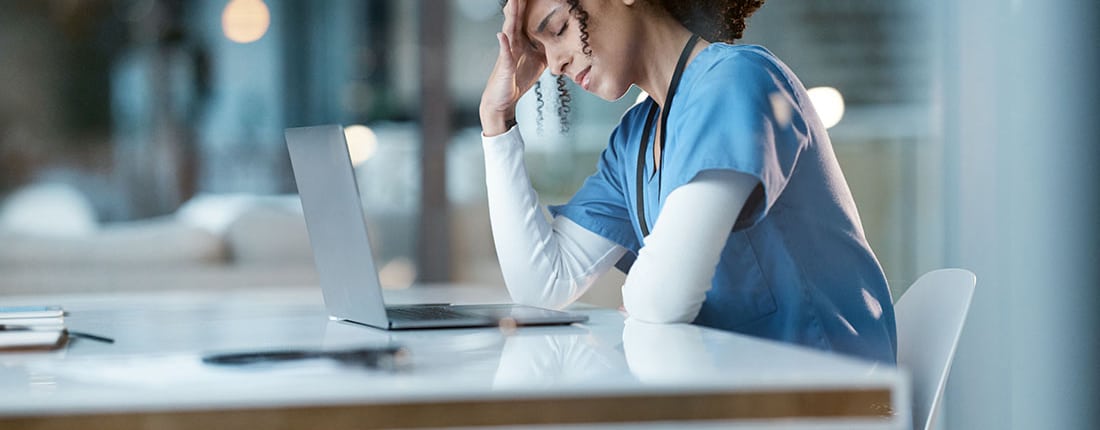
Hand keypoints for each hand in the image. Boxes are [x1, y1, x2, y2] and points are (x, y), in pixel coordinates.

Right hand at [480, 0, 545, 135]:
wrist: (503, 100)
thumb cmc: (518, 79)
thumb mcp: (537, 62)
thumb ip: (546, 49)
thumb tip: (561, 41)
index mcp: (520, 41)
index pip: (524, 19)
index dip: (528, 6)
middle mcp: (512, 44)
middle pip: (515, 19)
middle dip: (518, 4)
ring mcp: (507, 54)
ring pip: (509, 31)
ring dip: (511, 17)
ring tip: (512, 1)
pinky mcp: (504, 66)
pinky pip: (504, 55)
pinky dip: (503, 45)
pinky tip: (501, 35)